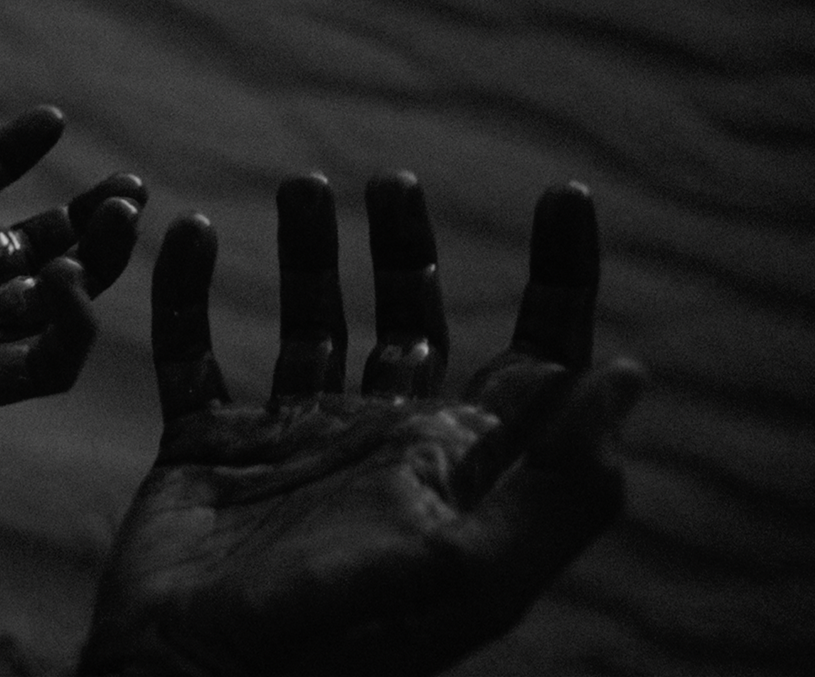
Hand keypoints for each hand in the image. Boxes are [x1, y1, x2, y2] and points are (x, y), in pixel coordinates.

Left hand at [0, 25, 145, 498]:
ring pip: (47, 300)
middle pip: (29, 243)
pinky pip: (35, 365)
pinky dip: (72, 333)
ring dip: (95, 264)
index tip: (52, 118)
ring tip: (122, 219)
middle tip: (131, 188)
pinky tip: (72, 288)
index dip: (15, 151)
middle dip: (85, 217)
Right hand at [80, 172, 643, 676]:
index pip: (534, 355)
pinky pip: (196, 350)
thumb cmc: (336, 638)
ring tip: (300, 187)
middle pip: (414, 318)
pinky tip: (189, 233)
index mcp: (455, 466)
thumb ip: (556, 484)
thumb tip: (627, 375)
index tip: (564, 194)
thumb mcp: (470, 567)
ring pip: (312, 322)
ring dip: (311, 252)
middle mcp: (380, 444)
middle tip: (395, 182)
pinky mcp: (207, 448)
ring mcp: (290, 443)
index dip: (562, 275)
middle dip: (412, 246)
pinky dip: (188, 291)